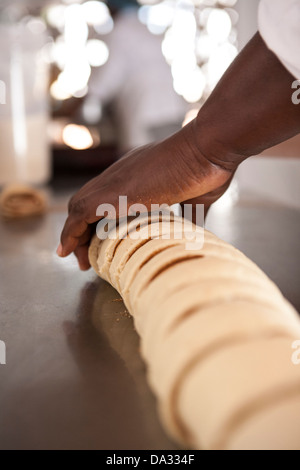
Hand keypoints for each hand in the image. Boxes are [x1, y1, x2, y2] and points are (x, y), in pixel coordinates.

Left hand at [57, 121, 233, 270]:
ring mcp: (114, 181)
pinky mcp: (113, 192)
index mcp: (137, 175)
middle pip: (87, 203)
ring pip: (79, 208)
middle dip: (83, 231)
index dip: (99, 220)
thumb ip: (188, 211)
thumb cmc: (210, 166)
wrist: (208, 147)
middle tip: (84, 256)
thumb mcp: (196, 196)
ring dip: (76, 236)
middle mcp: (120, 174)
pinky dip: (71, 233)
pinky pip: (80, 214)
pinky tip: (68, 251)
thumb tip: (194, 228)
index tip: (100, 241)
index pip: (106, 198)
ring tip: (78, 260)